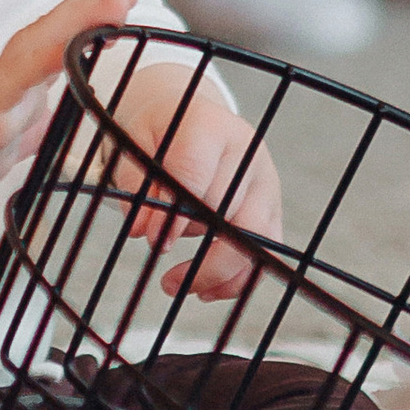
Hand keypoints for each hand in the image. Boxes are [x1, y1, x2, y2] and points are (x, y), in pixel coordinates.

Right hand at [0, 0, 138, 216]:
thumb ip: (25, 127)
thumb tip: (51, 120)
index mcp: (12, 86)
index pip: (54, 44)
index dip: (89, 19)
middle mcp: (5, 81)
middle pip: (51, 36)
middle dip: (92, 8)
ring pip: (37, 51)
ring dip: (78, 22)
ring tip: (116, 1)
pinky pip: (15, 86)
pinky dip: (44, 61)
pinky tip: (69, 47)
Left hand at [100, 54, 283, 299]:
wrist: (190, 120)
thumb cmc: (161, 133)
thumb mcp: (137, 146)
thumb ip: (136, 184)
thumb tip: (141, 230)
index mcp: (209, 125)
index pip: (195, 174)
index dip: (175, 214)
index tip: (155, 241)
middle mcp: (247, 153)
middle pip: (228, 211)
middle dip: (198, 254)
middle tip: (167, 280)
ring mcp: (266, 182)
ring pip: (255, 237)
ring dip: (220, 273)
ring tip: (181, 287)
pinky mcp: (273, 209)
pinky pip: (265, 252)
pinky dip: (237, 278)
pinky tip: (206, 290)